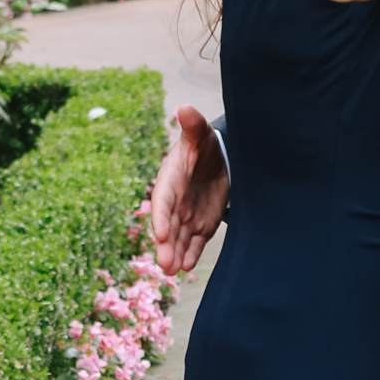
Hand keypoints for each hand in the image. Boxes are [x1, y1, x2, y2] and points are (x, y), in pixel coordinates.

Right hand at [149, 104, 230, 275]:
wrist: (218, 159)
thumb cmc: (204, 145)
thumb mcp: (200, 135)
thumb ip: (193, 126)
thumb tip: (183, 109)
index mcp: (171, 179)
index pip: (163, 200)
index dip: (161, 217)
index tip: (161, 233)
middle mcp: (175, 201)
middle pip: (169, 225)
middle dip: (166, 245)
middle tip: (165, 264)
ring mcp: (186, 215)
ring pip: (179, 237)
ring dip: (175, 254)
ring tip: (172, 271)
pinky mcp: (200, 224)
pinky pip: (194, 241)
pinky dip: (191, 253)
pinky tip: (187, 266)